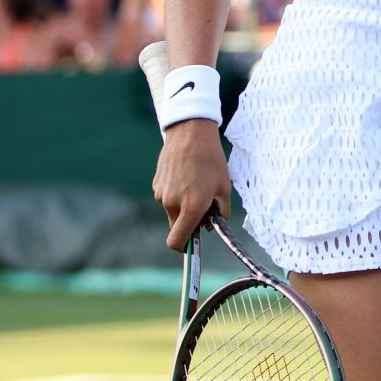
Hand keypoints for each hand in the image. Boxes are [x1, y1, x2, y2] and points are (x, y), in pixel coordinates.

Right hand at [152, 120, 231, 250]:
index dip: (185, 247)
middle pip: (177, 226)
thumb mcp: (224, 187)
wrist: (190, 133)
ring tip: (197, 184)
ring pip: (173, 211)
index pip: (177, 242)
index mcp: (191, 207)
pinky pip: (167, 197)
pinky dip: (177, 194)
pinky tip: (187, 176)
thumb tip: (211, 226)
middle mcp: (172, 203)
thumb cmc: (211, 160)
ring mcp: (161, 194)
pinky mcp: (156, 184)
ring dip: (184, 206)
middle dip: (189, 222)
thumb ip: (220, 212)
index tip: (193, 243)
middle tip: (204, 207)